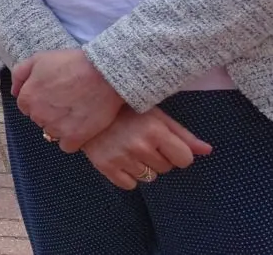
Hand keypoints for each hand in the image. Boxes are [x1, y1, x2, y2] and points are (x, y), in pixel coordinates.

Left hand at [12, 50, 123, 151]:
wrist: (104, 74)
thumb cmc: (72, 63)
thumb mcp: (39, 59)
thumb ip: (20, 74)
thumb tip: (14, 92)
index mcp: (27, 98)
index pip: (26, 106)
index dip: (40, 99)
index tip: (53, 93)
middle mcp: (38, 115)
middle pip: (39, 119)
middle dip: (49, 112)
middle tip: (67, 100)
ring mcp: (56, 128)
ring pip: (52, 133)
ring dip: (60, 126)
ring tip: (76, 111)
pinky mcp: (74, 138)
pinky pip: (66, 146)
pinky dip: (72, 139)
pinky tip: (80, 126)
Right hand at [80, 106, 211, 189]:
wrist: (86, 109)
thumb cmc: (126, 111)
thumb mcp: (156, 116)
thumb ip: (183, 135)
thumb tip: (208, 151)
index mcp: (155, 130)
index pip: (184, 159)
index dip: (177, 153)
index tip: (164, 143)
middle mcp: (140, 145)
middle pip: (166, 169)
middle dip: (158, 158)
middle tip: (142, 142)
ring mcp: (122, 157)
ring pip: (149, 178)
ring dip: (143, 167)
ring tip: (130, 149)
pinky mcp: (105, 166)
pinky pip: (129, 185)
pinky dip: (127, 175)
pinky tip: (120, 158)